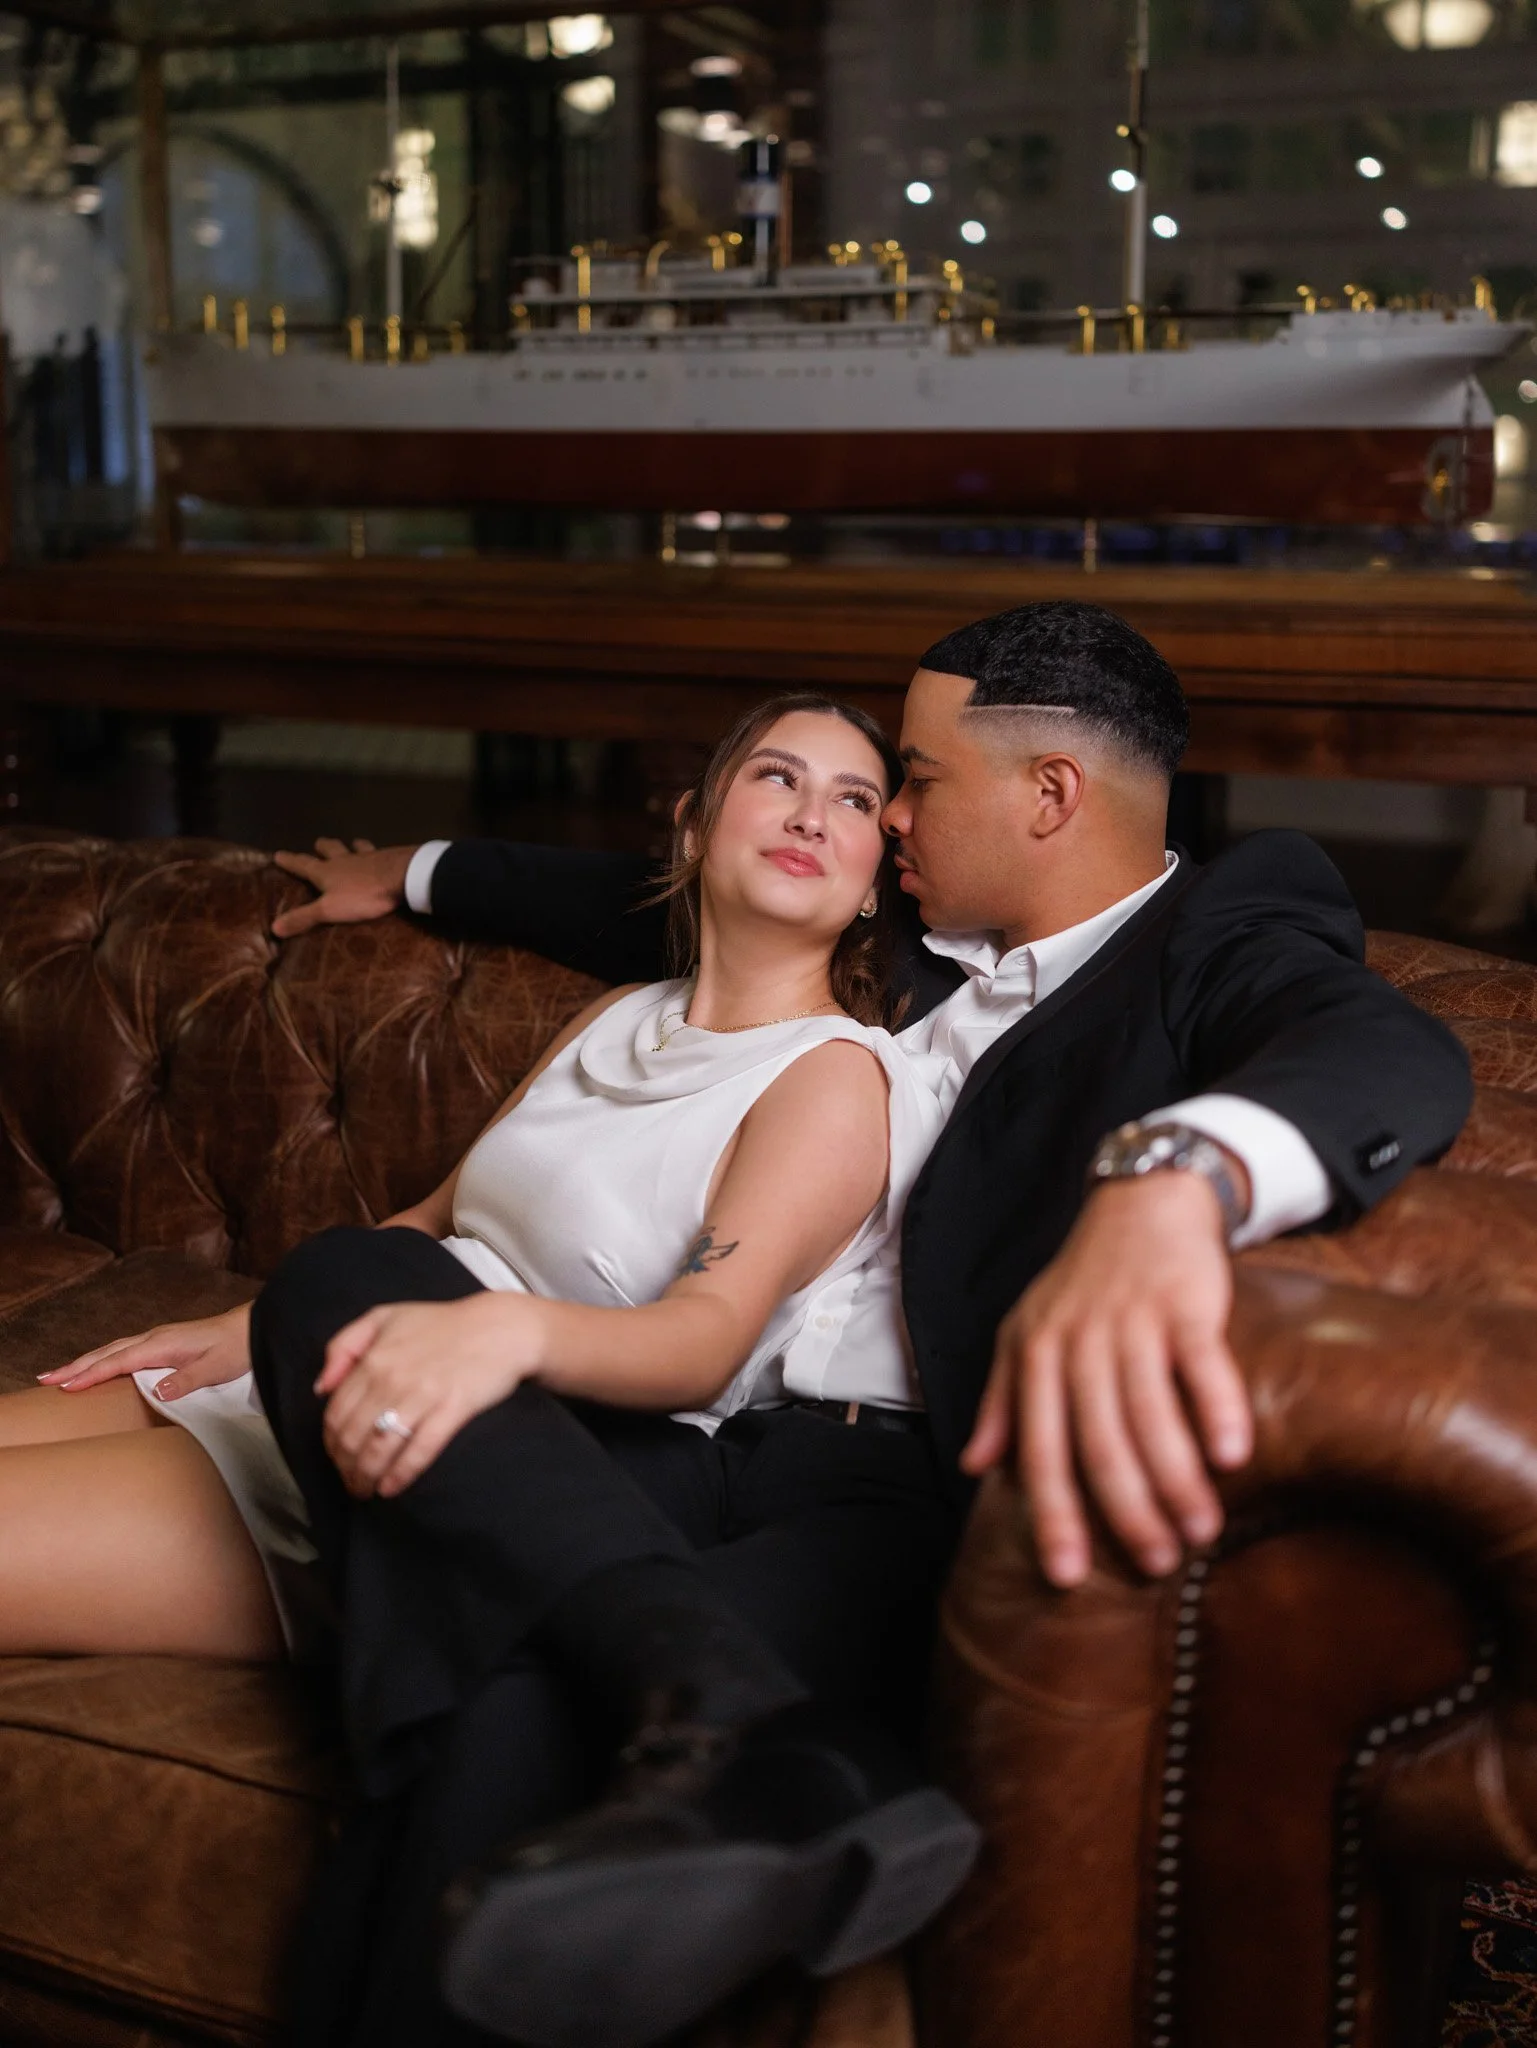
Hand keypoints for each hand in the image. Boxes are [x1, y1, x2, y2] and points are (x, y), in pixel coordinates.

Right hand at [39, 1303, 252, 1400]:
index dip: (91, 1374)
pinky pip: (125, 1351)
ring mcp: (158, 1339)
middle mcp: (155, 1338)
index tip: (66, 1386)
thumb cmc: (236, 1347)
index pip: (118, 1361)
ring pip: (113, 1350)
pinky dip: (105, 1359)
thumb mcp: (215, 1368)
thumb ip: (187, 1380)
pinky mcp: (163, 1343)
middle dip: (76, 1366)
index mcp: (162, 1344)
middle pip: (108, 1353)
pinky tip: (98, 1366)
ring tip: (60, 1374)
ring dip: (86, 1361)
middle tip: (45, 1379)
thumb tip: (158, 1392)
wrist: (252, 1327)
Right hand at [270, 839, 414, 938]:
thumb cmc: (362, 895)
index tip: (278, 854)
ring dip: (350, 845)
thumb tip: (274, 927)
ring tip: (351, 842)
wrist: (402, 877)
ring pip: (355, 847)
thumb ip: (304, 917)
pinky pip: (378, 852)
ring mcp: (368, 857)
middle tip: (318, 842)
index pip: (302, 864)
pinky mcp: (388, 858)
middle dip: (322, 846)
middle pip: (330, 849)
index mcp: (326, 872)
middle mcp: (345, 860)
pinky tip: (382, 853)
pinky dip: (375, 852)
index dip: (290, 861)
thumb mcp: (329, 910)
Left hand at [316, 1293, 547, 1498]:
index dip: (330, 1444)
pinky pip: (418, 1451)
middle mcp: (392, 1379)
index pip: (336, 1413)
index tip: (336, 1458)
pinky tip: (391, 1489)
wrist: (500, 1328)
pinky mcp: (451, 1410)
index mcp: (373, 1358)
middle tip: (350, 1482)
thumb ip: (344, 1345)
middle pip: (352, 1436)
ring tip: (366, 1491)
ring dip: (366, 1477)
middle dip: (345, 1467)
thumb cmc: (441, 1323)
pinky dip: (400, 1475)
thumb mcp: (384, 1317)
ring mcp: (422, 1396)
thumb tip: (321, 1388)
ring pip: (379, 1449)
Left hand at [961, 1171, 1251, 1588]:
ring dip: (1177, 1479)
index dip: (1052, 1515)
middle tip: (1156, 1563)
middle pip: (1099, 1443)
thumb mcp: (1025, 1334)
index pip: (1040, 1451)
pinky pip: (1200, 1363)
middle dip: (1125, 1511)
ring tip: (1200, 1531)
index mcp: (1036, 1358)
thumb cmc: (1081, 1285)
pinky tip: (1234, 1456)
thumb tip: (976, 1468)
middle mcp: (1078, 1344)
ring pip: (1151, 1414)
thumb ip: (1002, 1401)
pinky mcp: (1184, 1303)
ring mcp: (1132, 1323)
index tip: (1065, 1576)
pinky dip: (1217, 1409)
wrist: (1140, 1202)